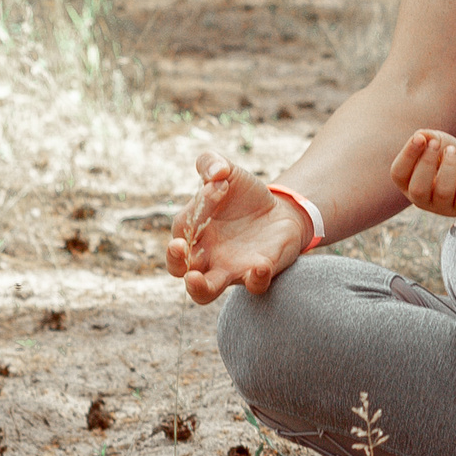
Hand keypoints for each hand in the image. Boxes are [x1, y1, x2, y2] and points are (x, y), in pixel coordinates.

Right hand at [167, 151, 310, 304]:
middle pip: (178, 270)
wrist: (280, 210)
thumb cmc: (244, 196)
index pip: (183, 227)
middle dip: (175, 261)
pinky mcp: (258, 273)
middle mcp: (205, 256)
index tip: (219, 184)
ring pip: (205, 293)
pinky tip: (260, 265)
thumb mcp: (227, 172)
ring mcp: (230, 268)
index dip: (197, 207)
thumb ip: (211, 163)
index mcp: (192, 232)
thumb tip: (216, 172)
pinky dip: (255, 279)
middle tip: (179, 248)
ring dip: (198, 288)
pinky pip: (253, 286)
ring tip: (194, 280)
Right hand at [390, 128, 455, 217]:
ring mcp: (441, 207)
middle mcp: (420, 199)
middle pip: (418, 189)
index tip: (420, 138)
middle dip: (427, 163)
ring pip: (443, 192)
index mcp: (407, 183)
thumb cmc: (446, 153)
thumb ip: (425, 136)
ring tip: (453, 151)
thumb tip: (420, 136)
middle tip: (436, 143)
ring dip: (448, 167)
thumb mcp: (435, 140)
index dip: (407, 156)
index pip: (398, 174)